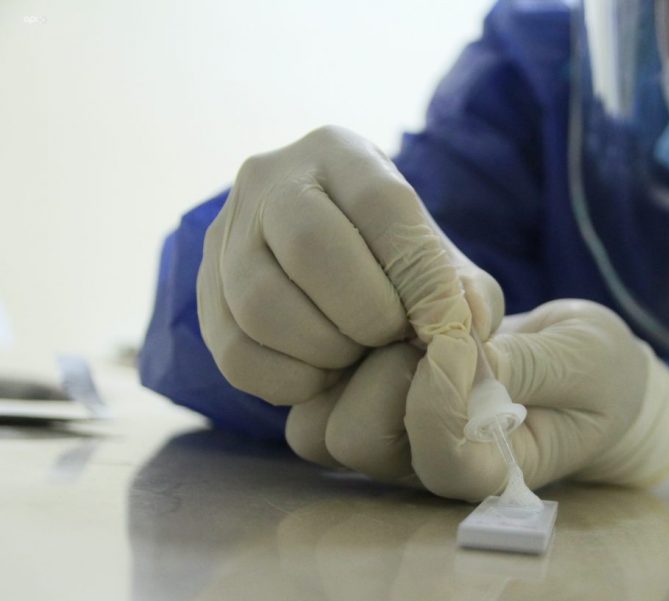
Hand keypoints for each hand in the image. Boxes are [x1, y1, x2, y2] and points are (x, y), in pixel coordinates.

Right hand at [196, 126, 501, 406]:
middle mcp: (269, 179)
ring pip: (261, 303)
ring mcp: (226, 235)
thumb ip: (466, 293)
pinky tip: (322, 375)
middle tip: (392, 337)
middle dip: (365, 311)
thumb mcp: (447, 266)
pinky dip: (288, 380)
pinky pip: (234, 353)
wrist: (338, 272)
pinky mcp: (203, 293)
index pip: (381, 203)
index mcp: (340, 152)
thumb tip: (462, 320)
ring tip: (357, 354)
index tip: (443, 322)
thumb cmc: (401, 265)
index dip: (418, 271)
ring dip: (324, 349)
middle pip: (309, 245)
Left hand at [288, 299, 668, 500]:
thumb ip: (524, 365)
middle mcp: (426, 468)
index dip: (442, 396)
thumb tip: (458, 354)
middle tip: (433, 324)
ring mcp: (389, 439)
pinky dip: (340, 345)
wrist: (579, 369)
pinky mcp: (365, 402)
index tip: (471, 337)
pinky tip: (392, 315)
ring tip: (410, 319)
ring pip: (321, 419)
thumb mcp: (584, 361)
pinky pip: (316, 385)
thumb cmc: (594, 373)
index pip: (436, 459)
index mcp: (490, 472)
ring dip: (359, 356)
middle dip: (390, 369)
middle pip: (357, 439)